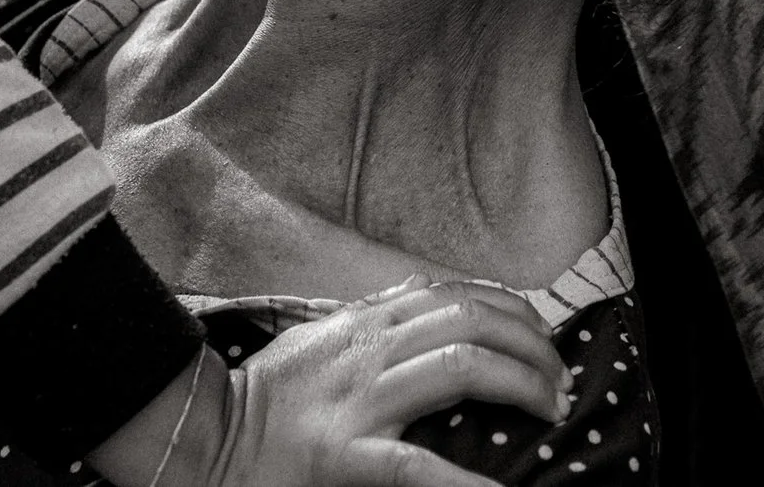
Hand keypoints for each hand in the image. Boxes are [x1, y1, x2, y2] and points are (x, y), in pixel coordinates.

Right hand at [93, 280, 569, 486]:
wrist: (202, 438)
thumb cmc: (268, 398)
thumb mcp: (325, 338)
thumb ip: (378, 321)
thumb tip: (436, 303)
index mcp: (367, 322)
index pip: (461, 295)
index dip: (516, 312)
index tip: (545, 339)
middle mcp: (370, 350)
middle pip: (473, 322)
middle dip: (532, 346)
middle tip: (562, 383)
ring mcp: (358, 401)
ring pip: (461, 365)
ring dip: (522, 383)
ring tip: (552, 410)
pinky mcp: (344, 456)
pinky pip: (417, 465)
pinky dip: (467, 483)